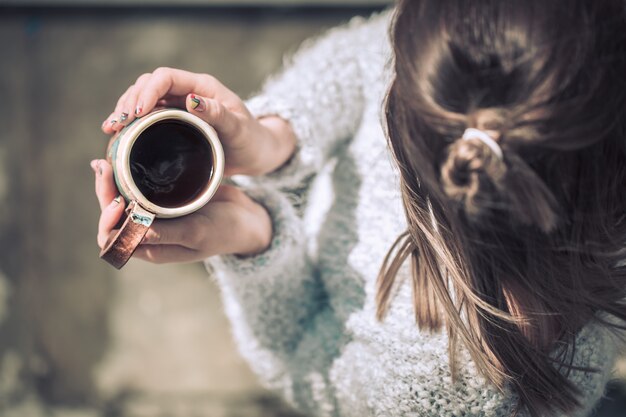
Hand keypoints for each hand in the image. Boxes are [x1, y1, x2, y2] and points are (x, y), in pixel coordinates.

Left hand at [91, 160, 271, 263]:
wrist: (249, 220)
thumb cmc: (226, 231)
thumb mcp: (197, 233)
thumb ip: (165, 233)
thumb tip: (130, 230)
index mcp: (152, 248)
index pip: (113, 238)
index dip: (107, 220)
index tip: (117, 199)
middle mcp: (149, 232)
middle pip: (113, 214)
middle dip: (105, 192)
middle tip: (104, 165)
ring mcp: (157, 214)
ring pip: (123, 198)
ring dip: (113, 180)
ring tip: (109, 158)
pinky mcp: (166, 198)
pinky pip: (140, 187)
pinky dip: (130, 173)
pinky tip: (127, 155)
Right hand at [101, 67, 295, 175]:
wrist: (256, 154)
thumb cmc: (251, 140)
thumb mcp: (238, 128)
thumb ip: (218, 114)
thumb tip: (192, 99)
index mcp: (202, 87)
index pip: (166, 77)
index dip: (147, 91)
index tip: (137, 113)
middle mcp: (188, 93)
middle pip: (149, 86)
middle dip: (130, 101)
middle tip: (117, 124)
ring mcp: (180, 108)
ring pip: (144, 100)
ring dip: (125, 111)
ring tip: (111, 128)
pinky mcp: (174, 124)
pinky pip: (147, 119)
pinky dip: (131, 125)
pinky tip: (118, 135)